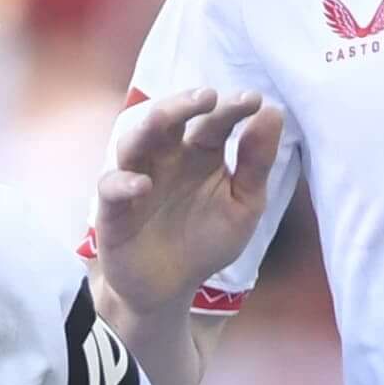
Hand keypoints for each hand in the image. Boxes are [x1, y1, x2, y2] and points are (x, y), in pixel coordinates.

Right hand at [95, 90, 286, 309]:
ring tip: (164, 118)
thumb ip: (257, 164)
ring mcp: (136, 179)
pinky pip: (110, 188)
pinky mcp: (113, 209)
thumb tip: (273, 112)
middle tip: (207, 96)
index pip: (214, 123)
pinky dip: (123, 183)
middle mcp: (166, 158)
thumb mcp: (244, 206)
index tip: (252, 100)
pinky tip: (142, 185)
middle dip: (183, 103)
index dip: (231, 109)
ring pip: (133, 142)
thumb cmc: (207, 241)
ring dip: (147, 126)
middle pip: (168, 119)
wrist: (171, 288)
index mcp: (201, 153)